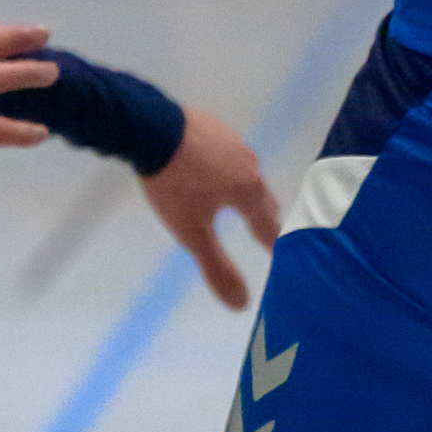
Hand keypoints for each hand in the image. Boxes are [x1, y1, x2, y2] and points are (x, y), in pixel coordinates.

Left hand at [139, 104, 279, 311]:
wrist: (150, 126)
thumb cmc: (174, 185)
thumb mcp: (192, 232)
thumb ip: (217, 267)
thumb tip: (241, 305)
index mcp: (249, 193)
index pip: (268, 225)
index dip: (273, 242)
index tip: (280, 254)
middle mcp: (250, 166)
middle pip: (262, 197)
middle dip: (263, 215)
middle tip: (260, 229)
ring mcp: (234, 142)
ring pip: (247, 172)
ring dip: (245, 189)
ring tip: (235, 199)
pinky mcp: (216, 126)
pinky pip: (229, 153)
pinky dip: (226, 166)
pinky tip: (211, 169)